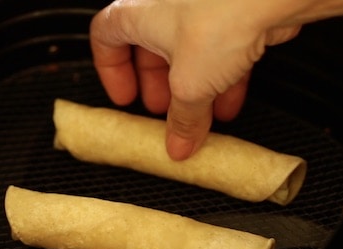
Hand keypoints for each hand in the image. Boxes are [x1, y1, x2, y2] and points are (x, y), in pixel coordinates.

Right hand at [90, 0, 300, 159]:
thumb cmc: (220, 16)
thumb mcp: (191, 85)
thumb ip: (182, 119)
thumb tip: (179, 141)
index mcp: (138, 12)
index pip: (107, 37)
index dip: (111, 72)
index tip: (124, 96)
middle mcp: (166, 4)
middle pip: (151, 49)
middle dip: (159, 87)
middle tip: (163, 112)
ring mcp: (201, 8)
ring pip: (189, 53)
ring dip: (194, 90)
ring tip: (199, 117)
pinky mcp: (234, 16)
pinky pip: (220, 52)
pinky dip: (221, 79)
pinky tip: (228, 105)